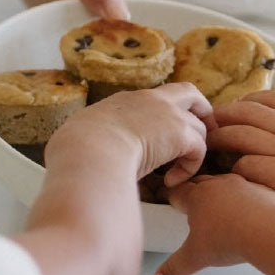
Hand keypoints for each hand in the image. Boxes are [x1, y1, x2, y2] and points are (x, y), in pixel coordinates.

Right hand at [47, 82, 214, 186]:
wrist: (87, 151)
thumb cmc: (74, 150)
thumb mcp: (80, 136)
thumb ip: (88, 139)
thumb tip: (75, 154)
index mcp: (125, 102)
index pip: (152, 100)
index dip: (161, 114)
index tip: (158, 135)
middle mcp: (151, 100)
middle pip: (188, 92)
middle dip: (199, 110)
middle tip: (195, 136)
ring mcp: (169, 115)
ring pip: (199, 125)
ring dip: (193, 149)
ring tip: (175, 172)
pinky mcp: (180, 134)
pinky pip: (199, 149)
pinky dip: (190, 167)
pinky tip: (170, 181)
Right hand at [154, 174, 274, 274]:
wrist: (267, 230)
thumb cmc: (227, 239)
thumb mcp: (195, 258)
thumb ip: (175, 268)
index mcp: (197, 197)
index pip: (179, 192)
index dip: (173, 197)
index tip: (171, 200)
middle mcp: (219, 185)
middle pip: (202, 183)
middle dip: (195, 192)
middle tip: (192, 204)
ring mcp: (243, 185)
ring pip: (227, 184)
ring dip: (222, 194)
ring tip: (221, 209)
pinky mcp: (264, 190)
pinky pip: (252, 191)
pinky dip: (248, 200)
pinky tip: (250, 213)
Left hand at [205, 89, 274, 239]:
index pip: (270, 97)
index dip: (246, 103)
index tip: (236, 113)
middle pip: (246, 111)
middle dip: (223, 118)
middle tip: (210, 130)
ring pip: (238, 134)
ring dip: (219, 141)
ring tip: (207, 152)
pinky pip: (243, 164)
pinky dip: (231, 169)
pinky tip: (225, 179)